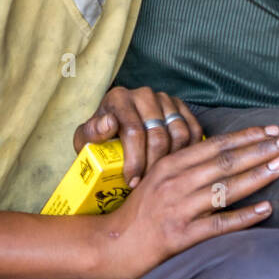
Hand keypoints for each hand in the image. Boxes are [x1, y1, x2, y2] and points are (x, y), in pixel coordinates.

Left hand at [73, 86, 204, 186]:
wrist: (115, 128)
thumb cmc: (100, 138)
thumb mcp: (85, 138)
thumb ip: (91, 132)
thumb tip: (109, 123)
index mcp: (118, 98)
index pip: (133, 131)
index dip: (134, 160)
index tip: (131, 181)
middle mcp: (144, 94)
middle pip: (158, 135)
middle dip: (152, 165)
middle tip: (146, 185)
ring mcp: (165, 99)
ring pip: (179, 133)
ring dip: (171, 160)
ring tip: (160, 176)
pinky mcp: (181, 106)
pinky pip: (194, 130)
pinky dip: (189, 150)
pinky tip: (176, 166)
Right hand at [95, 124, 278, 278]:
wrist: (112, 245)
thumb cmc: (140, 209)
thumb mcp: (159, 177)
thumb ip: (188, 164)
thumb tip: (225, 150)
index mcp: (171, 164)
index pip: (216, 144)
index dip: (247, 135)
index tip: (272, 128)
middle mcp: (176, 182)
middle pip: (226, 162)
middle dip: (261, 149)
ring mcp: (179, 209)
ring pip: (226, 188)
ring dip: (258, 175)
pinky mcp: (181, 235)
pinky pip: (219, 224)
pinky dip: (245, 216)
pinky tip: (267, 208)